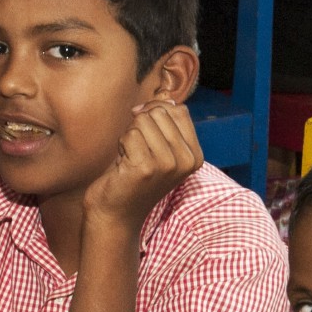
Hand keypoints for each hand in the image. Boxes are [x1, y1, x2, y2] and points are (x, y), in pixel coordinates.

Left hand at [80, 98, 202, 227]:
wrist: (116, 214)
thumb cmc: (134, 178)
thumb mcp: (159, 149)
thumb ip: (166, 123)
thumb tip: (164, 97)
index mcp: (195, 156)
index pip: (178, 110)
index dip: (155, 111)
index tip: (143, 129)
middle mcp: (186, 161)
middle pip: (159, 113)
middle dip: (140, 125)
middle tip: (136, 150)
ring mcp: (167, 165)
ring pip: (142, 121)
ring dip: (129, 136)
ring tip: (131, 158)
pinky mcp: (146, 168)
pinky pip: (129, 135)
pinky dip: (121, 146)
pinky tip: (123, 166)